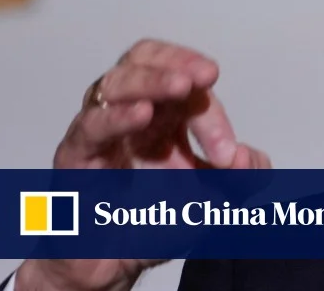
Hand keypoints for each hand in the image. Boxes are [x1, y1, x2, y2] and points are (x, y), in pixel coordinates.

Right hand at [15, 39, 270, 290]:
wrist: (117, 263)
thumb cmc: (154, 219)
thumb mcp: (217, 197)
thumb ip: (243, 177)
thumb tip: (247, 158)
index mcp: (165, 114)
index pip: (188, 89)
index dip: (211, 112)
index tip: (228, 151)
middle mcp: (131, 113)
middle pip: (144, 61)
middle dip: (177, 62)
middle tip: (206, 75)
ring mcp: (101, 131)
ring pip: (115, 83)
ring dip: (150, 80)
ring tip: (181, 86)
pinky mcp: (75, 157)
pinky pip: (89, 127)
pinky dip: (114, 117)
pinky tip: (141, 114)